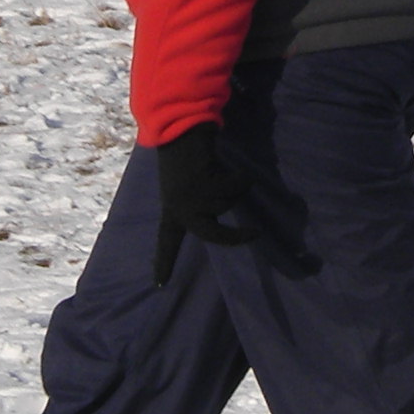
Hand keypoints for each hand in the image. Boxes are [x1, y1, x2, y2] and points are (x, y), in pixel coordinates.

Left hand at [152, 121, 252, 284]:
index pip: (166, 241)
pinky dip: (239, 177)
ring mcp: (191, 196)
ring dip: (233, 185)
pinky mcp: (203, 183)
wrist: (178, 127)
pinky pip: (235, 187)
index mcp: (171, 209)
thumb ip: (196, 205)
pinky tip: (227, 165)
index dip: (164, 264)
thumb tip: (212, 221)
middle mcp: (179, 207)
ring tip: (218, 168)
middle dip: (236, 236)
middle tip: (255, 233)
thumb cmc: (183, 155)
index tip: (159, 286)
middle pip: (213, 234)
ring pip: (229, 201)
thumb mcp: (185, 185)